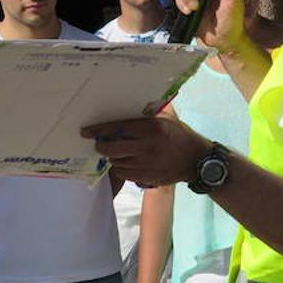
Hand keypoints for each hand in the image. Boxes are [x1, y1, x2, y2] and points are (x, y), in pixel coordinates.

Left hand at [82, 118, 207, 187]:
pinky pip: (124, 173)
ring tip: (115, 152)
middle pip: (113, 148)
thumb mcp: (166, 120)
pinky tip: (125, 162)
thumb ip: (147, 115)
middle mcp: (147, 146)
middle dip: (102, 146)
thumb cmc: (179, 136)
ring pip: (117, 162)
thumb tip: (127, 105)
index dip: (99, 130)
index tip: (86, 131)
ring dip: (112, 157)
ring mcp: (146, 164)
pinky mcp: (147, 177)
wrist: (196, 160)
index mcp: (151, 128)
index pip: (118, 128)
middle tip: (99, 144)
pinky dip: (120, 168)